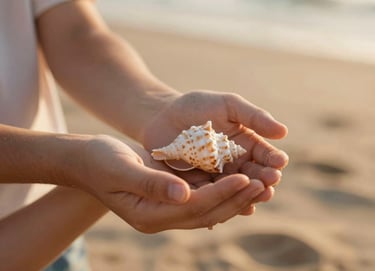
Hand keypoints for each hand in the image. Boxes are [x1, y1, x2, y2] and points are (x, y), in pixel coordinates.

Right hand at [75, 135, 264, 231]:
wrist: (88, 160)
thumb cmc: (100, 161)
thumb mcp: (121, 169)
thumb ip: (151, 183)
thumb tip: (183, 194)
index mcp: (149, 214)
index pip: (194, 208)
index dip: (221, 194)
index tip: (245, 178)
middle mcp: (161, 216)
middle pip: (207, 213)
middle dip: (236, 199)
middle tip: (264, 183)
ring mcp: (167, 207)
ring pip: (209, 206)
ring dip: (235, 196)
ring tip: (260, 182)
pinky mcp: (171, 195)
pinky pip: (202, 196)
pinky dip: (222, 189)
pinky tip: (240, 177)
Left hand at [141, 90, 288, 201]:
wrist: (161, 116)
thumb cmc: (196, 106)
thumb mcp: (227, 105)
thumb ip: (253, 116)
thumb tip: (284, 132)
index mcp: (245, 143)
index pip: (264, 154)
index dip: (273, 159)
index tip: (279, 162)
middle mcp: (235, 163)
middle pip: (254, 175)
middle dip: (264, 179)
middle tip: (270, 182)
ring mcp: (217, 177)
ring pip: (236, 190)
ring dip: (248, 195)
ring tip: (256, 196)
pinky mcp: (199, 186)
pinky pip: (213, 196)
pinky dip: (223, 202)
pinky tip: (233, 207)